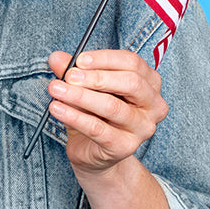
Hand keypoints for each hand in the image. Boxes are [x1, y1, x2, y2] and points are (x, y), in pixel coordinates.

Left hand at [46, 49, 167, 175]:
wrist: (91, 150)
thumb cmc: (92, 112)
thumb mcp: (81, 87)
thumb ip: (71, 71)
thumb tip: (57, 58)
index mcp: (149, 83)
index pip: (133, 62)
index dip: (105, 59)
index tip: (79, 60)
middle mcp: (153, 105)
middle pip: (131, 83)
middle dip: (96, 77)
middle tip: (68, 76)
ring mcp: (142, 128)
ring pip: (113, 107)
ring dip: (79, 96)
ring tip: (56, 90)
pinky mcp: (125, 147)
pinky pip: (98, 129)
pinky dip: (74, 117)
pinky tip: (57, 109)